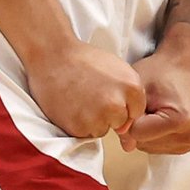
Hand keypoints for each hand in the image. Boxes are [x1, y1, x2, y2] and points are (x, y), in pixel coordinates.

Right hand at [26, 39, 145, 139]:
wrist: (53, 56)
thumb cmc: (84, 60)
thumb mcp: (116, 68)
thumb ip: (128, 94)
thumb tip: (126, 126)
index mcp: (132, 87)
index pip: (136, 112)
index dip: (122, 104)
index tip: (106, 92)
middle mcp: (118, 105)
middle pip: (120, 123)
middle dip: (109, 114)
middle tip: (91, 95)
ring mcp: (99, 118)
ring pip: (102, 130)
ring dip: (93, 121)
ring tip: (80, 99)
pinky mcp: (80, 128)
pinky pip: (85, 134)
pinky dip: (79, 124)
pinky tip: (72, 106)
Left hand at [115, 49, 189, 155]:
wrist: (183, 64)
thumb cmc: (162, 70)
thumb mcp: (139, 87)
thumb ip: (129, 116)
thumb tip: (127, 146)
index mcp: (180, 120)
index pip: (137, 134)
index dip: (131, 118)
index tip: (139, 103)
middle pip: (144, 143)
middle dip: (138, 125)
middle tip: (148, 103)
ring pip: (150, 148)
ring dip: (145, 131)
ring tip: (154, 109)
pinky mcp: (188, 143)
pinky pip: (159, 147)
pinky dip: (153, 135)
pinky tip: (158, 117)